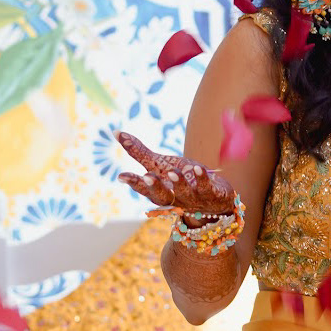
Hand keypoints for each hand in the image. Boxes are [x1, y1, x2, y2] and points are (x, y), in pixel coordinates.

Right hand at [115, 131, 236, 216]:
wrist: (214, 198)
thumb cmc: (182, 178)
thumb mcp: (161, 164)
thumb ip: (140, 153)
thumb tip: (116, 132)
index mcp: (159, 191)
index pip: (144, 189)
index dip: (134, 183)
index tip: (122, 176)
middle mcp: (174, 198)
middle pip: (162, 197)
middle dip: (154, 188)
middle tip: (147, 177)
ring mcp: (193, 199)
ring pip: (184, 194)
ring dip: (178, 184)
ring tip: (173, 172)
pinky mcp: (212, 195)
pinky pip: (206, 188)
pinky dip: (202, 179)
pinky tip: (197, 168)